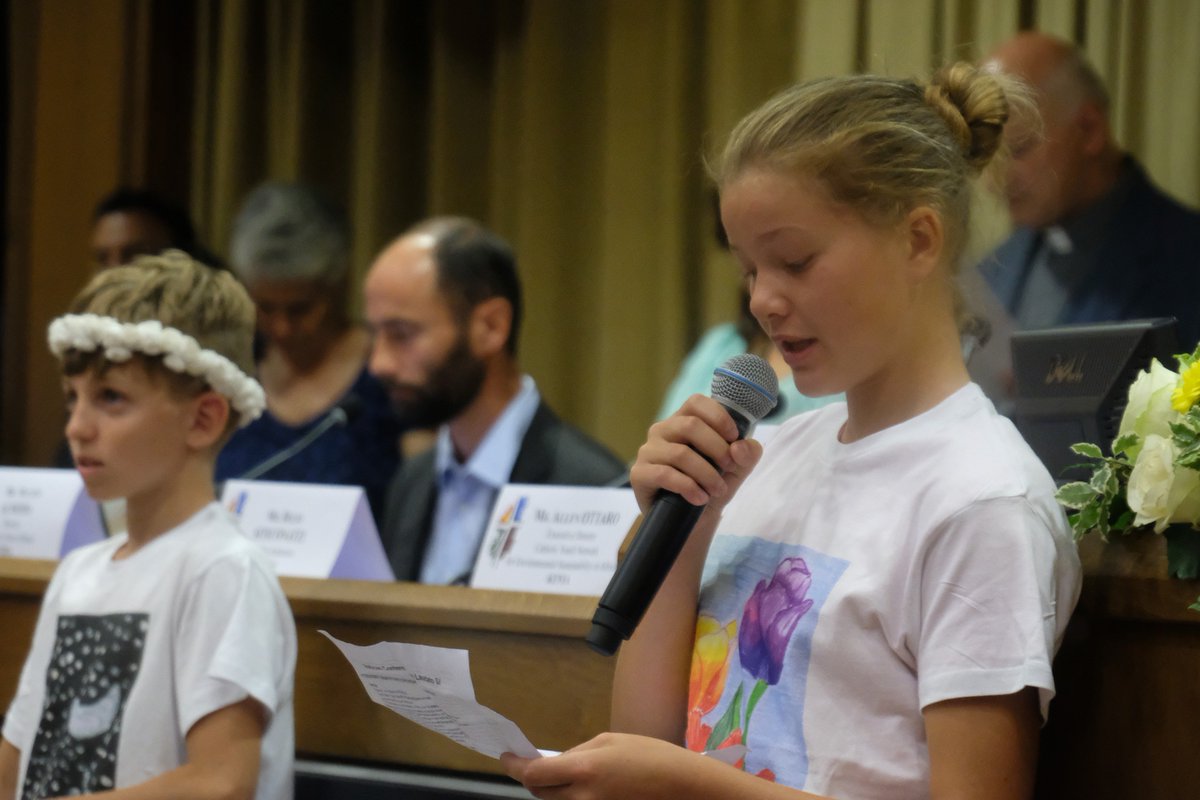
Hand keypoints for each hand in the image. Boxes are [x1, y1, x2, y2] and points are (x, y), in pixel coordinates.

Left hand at [502, 733, 719, 799]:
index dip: (515, 766)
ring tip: (564, 776)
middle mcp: (582, 799)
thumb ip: (577, 754)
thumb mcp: (610, 741)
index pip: (534, 774)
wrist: (683, 788)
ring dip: (553, 791)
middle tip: (536, 764)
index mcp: (584, 770)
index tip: (507, 757)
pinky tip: (583, 788)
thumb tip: (556, 764)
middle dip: (533, 778)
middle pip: (539, 793)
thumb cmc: (650, 756)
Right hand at [629, 395, 761, 512]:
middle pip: (690, 425)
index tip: (734, 438)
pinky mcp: (639, 474)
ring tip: (717, 490)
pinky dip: (688, 487)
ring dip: (706, 474)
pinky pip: (664, 474)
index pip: (696, 402)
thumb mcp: (737, 470)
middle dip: (717, 448)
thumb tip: (740, 447)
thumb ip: (747, 455)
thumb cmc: (710, 486)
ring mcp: (648, 451)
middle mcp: (662, 430)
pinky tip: (700, 498)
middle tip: (730, 468)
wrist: (691, 520)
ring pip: (680, 453)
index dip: (718, 416)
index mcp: (683, 421)